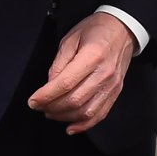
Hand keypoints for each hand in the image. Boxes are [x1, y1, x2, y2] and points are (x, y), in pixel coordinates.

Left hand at [26, 12, 135, 134]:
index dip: (46, 95)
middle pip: (74, 100)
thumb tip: (50, 86)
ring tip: (51, 113)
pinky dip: (84, 125)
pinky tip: (71, 127)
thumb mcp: (71, 38)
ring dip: (64, 117)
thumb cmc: (96, 30)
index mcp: (92, 55)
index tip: (33, 101)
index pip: (65, 83)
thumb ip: (59, 63)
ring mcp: (112, 85)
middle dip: (52, 107)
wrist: (123, 28)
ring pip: (86, 111)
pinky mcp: (116, 92)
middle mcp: (104, 73)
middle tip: (39, 106)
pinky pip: (100, 114)